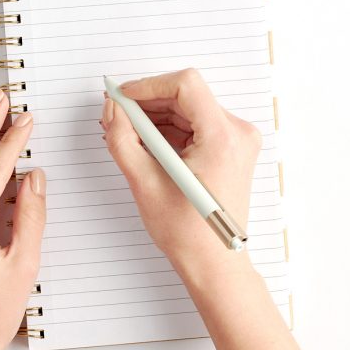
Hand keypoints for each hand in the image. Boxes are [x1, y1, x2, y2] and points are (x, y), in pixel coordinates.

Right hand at [102, 71, 324, 349]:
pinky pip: (196, 124)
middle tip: (116, 116)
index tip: (123, 97)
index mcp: (222, 137)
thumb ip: (123, 140)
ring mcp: (237, 139)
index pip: (186, 85)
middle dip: (148, 104)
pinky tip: (147, 145)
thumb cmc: (187, 233)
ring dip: (157, 117)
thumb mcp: (144, 183)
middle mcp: (237, 132)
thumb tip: (112, 109)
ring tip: (127, 134)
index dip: (149, 86)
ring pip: (189, 109)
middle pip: (187, 95)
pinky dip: (170, 129)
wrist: (215, 263)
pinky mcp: (231, 147)